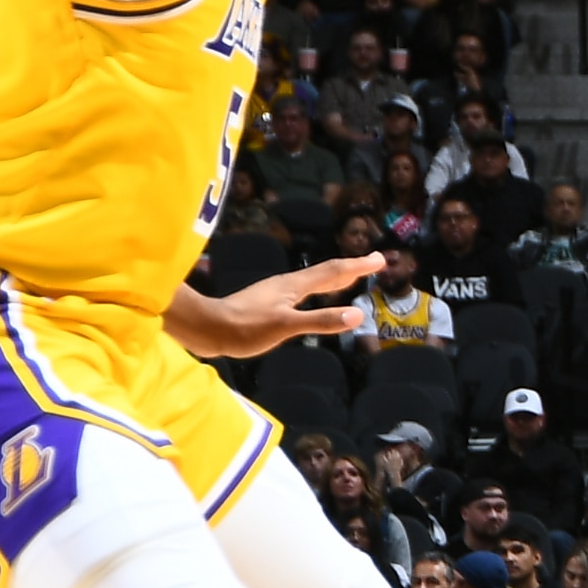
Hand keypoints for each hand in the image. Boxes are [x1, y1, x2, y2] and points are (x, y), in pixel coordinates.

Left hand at [180, 252, 383, 359]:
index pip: (333, 272)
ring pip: (312, 282)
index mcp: (294, 286)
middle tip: (373, 262)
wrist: (207, 329)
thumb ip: (320, 321)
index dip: (358, 266)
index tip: (380, 259)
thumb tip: (357, 314)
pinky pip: (302, 292)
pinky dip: (317, 291)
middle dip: (350, 268)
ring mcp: (275, 294)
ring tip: (348, 278)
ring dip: (334, 278)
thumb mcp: (286, 327)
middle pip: (324, 273)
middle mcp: (287, 285)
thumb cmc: (245, 329)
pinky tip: (309, 299)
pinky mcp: (265, 305)